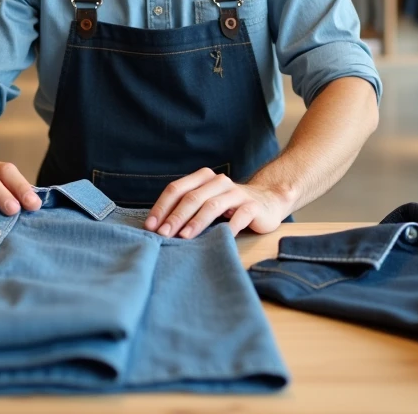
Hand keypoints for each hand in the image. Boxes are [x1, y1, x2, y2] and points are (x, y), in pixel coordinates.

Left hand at [144, 167, 292, 238]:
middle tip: (163, 234)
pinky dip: (229, 227)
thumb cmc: (229, 206)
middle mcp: (218, 182)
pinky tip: (219, 238)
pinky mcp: (252, 206)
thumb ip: (186, 209)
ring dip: (196, 222)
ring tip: (184, 237)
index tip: (150, 226)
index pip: (177, 189)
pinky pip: (239, 216)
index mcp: (203, 178)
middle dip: (175, 216)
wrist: (267, 201)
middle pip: (192, 197)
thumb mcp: (206, 202)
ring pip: (212, 205)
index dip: (162, 207)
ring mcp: (236, 193)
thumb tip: (157, 228)